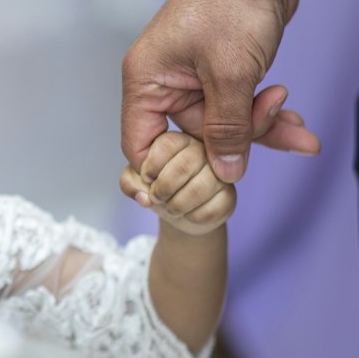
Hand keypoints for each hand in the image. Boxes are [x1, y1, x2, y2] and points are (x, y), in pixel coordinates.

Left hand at [120, 131, 235, 235]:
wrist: (178, 213)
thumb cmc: (158, 189)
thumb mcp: (136, 182)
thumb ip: (129, 183)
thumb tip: (144, 197)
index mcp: (179, 140)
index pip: (166, 144)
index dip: (151, 167)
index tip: (147, 179)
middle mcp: (203, 151)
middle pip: (183, 166)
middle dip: (163, 189)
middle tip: (157, 197)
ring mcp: (220, 173)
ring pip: (199, 189)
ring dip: (177, 206)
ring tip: (171, 208)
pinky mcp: (229, 195)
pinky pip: (212, 208)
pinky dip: (193, 217)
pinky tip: (189, 214)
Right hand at [121, 0, 319, 182]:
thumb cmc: (232, 1)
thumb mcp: (231, 74)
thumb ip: (226, 129)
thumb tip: (225, 174)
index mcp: (146, 80)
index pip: (142, 144)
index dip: (163, 174)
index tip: (195, 192)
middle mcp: (164, 81)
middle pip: (192, 139)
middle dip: (238, 142)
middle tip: (279, 129)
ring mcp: (193, 77)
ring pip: (223, 125)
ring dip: (261, 129)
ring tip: (299, 128)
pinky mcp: (221, 71)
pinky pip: (239, 108)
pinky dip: (265, 114)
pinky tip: (294, 120)